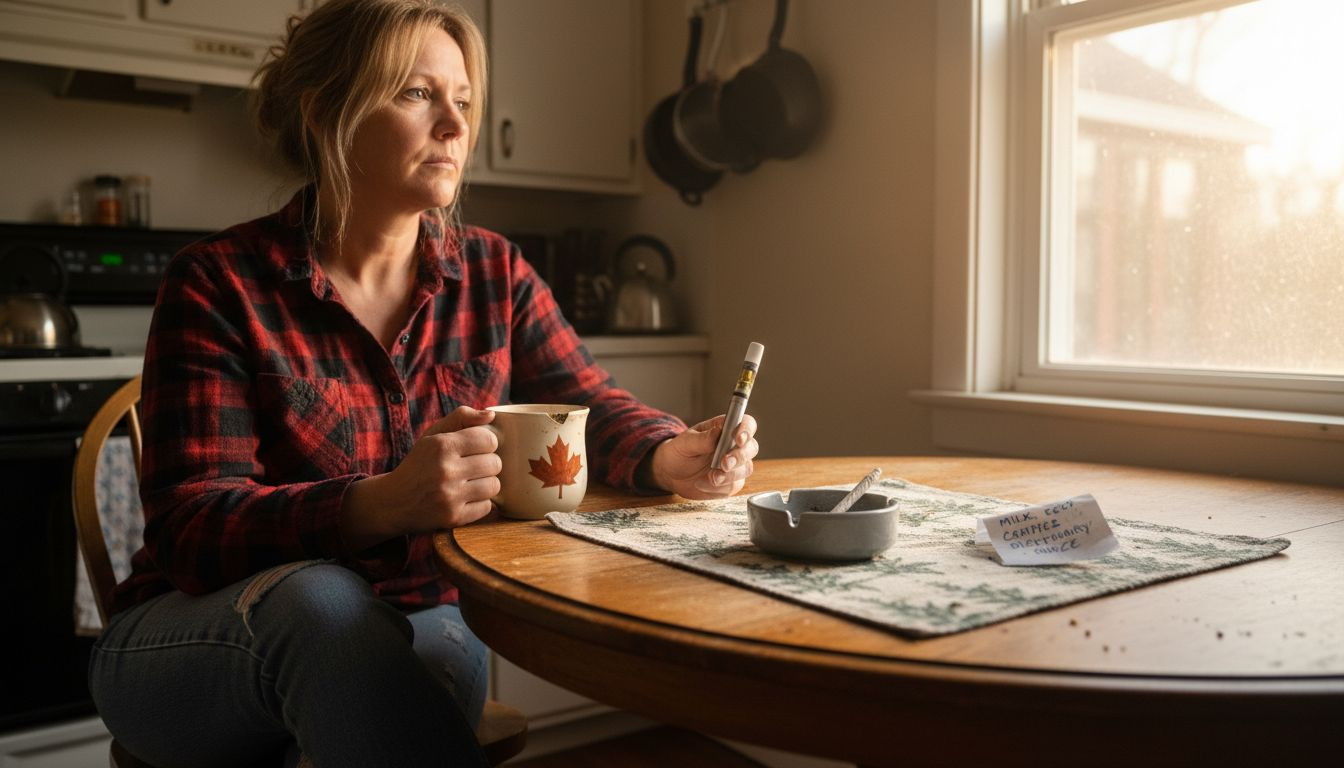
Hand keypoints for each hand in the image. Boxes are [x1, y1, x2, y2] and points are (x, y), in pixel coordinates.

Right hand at [340, 406, 501, 550]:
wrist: (393, 502)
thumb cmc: (419, 465)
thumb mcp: (432, 436)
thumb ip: (461, 418)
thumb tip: (490, 414)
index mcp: (441, 446)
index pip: (488, 440)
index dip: (487, 444)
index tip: (479, 448)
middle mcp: (445, 470)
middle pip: (495, 463)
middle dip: (488, 464)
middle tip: (475, 467)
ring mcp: (449, 496)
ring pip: (494, 486)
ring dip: (487, 484)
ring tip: (473, 482)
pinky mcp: (453, 518)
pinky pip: (487, 507)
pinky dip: (481, 503)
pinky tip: (467, 499)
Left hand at [649, 414, 758, 499]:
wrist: (671, 473)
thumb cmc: (679, 452)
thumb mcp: (685, 443)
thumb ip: (702, 439)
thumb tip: (717, 433)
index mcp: (724, 429)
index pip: (746, 423)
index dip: (746, 429)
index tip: (738, 439)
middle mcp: (733, 446)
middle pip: (751, 447)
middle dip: (739, 456)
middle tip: (723, 464)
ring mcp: (735, 465)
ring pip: (746, 469)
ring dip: (729, 475)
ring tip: (709, 477)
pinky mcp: (731, 482)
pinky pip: (733, 486)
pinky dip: (718, 487)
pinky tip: (702, 484)